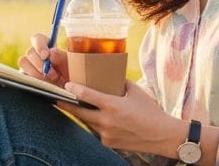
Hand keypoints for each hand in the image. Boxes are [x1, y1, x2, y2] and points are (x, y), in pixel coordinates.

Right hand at [17, 33, 68, 87]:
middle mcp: (35, 54)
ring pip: (23, 62)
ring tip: (49, 81)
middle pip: (30, 51)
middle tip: (53, 74)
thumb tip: (51, 51)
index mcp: (46, 47)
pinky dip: (32, 80)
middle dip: (40, 64)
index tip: (46, 55)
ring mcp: (29, 65)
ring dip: (36, 72)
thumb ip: (60, 56)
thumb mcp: (68, 65)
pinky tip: (43, 85)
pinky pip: (22, 75)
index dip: (39, 45)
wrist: (68, 91)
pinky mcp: (25, 76)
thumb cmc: (69, 75)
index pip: (37, 38)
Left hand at [56, 80, 184, 155]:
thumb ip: (121, 83)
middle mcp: (106, 120)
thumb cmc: (150, 111)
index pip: (86, 95)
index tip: (66, 85)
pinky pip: (97, 131)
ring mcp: (106, 133)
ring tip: (77, 106)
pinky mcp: (108, 143)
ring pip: (88, 121)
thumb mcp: (136, 92)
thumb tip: (111, 75)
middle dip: (67, 105)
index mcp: (112, 105)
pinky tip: (101, 119)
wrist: (161, 135)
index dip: (73, 90)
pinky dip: (97, 124)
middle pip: (79, 111)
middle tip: (56, 98)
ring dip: (84, 114)